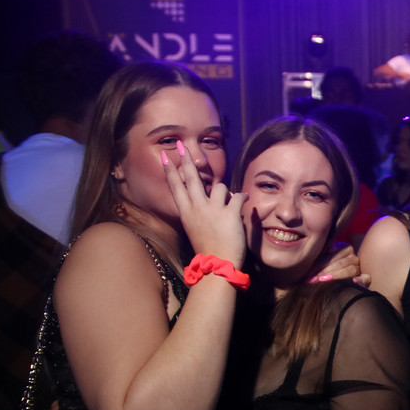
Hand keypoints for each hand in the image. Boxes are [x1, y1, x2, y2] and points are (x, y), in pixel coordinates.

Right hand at [163, 139, 246, 265]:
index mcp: (186, 213)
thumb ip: (198, 211)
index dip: (170, 170)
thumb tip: (208, 196)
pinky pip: (238, 196)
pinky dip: (243, 197)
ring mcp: (213, 210)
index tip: (165, 156)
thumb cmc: (209, 248)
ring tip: (229, 202)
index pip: (176, 187)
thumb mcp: (195, 228)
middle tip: (181, 145)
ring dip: (226, 192)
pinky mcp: (229, 214)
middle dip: (186, 160)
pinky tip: (245, 200)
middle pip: (190, 178)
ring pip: (219, 186)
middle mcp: (197, 208)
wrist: (217, 265)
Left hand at [307, 243, 370, 285]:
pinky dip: (361, 279)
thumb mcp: (322, 259)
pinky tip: (353, 281)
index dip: (321, 263)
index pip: (334, 255)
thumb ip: (323, 253)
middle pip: (341, 263)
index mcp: (345, 249)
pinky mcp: (366, 279)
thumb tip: (331, 248)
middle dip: (325, 271)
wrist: (336, 283)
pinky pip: (366, 278)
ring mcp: (360, 268)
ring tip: (323, 281)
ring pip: (351, 270)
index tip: (310, 272)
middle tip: (313, 279)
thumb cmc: (324, 269)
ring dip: (337, 275)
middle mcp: (354, 257)